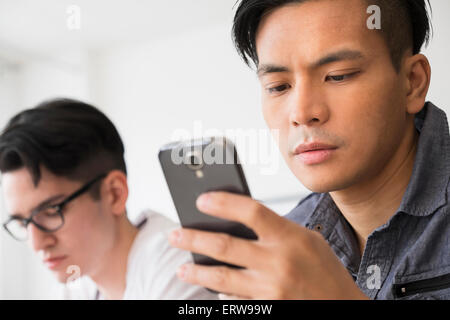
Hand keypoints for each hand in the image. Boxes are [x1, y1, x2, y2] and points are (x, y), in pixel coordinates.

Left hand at [168, 192, 368, 299]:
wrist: (342, 307)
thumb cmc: (325, 271)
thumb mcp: (307, 241)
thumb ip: (276, 230)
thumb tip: (237, 222)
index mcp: (291, 237)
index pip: (251, 211)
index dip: (223, 202)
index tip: (201, 200)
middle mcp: (279, 263)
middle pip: (225, 245)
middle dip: (193, 238)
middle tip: (175, 234)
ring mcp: (271, 290)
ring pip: (221, 277)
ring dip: (196, 271)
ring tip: (183, 267)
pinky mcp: (267, 308)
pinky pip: (234, 301)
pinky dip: (220, 293)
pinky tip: (212, 288)